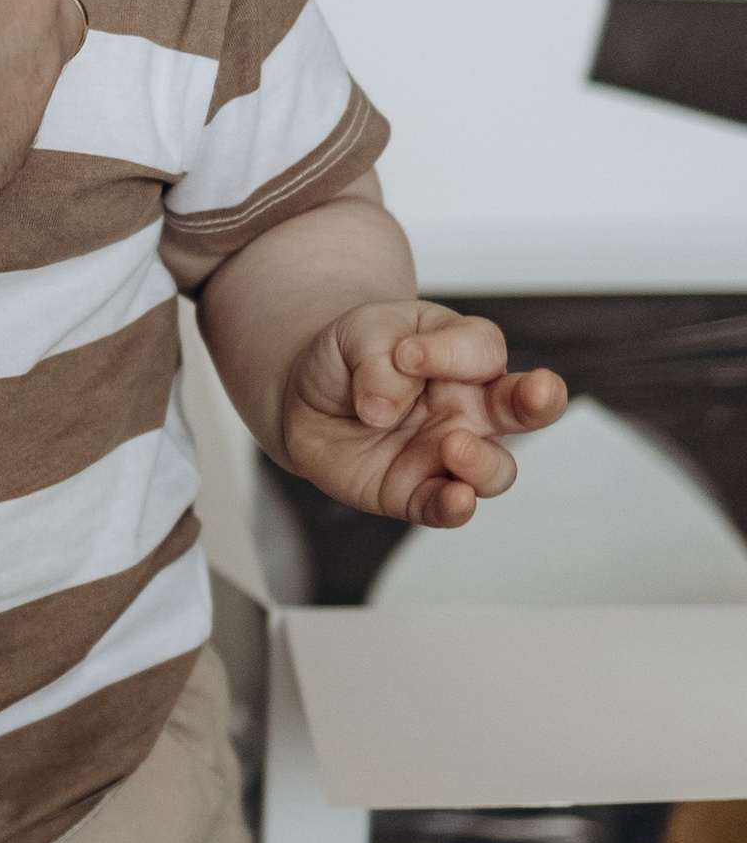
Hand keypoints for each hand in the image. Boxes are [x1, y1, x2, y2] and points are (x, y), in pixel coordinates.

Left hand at [278, 301, 566, 524]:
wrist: (301, 398)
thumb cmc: (348, 358)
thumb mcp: (357, 334)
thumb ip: (377, 361)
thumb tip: (384, 408)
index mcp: (463, 356)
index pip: (482, 350)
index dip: (451, 352)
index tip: (404, 352)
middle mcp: (470, 407)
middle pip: (525, 408)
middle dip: (541, 400)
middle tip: (539, 390)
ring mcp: (448, 453)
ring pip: (495, 469)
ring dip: (483, 461)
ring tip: (453, 446)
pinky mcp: (415, 492)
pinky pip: (446, 506)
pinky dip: (456, 508)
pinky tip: (456, 500)